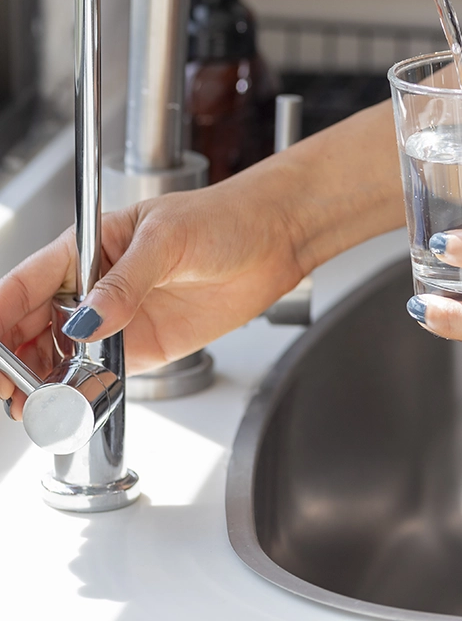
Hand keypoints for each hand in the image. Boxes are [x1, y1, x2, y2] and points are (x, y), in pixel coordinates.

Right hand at [0, 159, 308, 418]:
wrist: (274, 239)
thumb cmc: (224, 217)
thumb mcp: (169, 239)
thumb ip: (126, 282)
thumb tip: (88, 319)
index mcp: (87, 247)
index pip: (22, 284)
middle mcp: (94, 286)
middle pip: (29, 327)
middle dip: (12, 361)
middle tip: (13, 390)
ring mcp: (116, 319)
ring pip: (58, 358)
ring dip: (43, 384)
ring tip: (40, 405)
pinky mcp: (142, 347)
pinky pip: (99, 376)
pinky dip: (82, 394)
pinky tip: (76, 403)